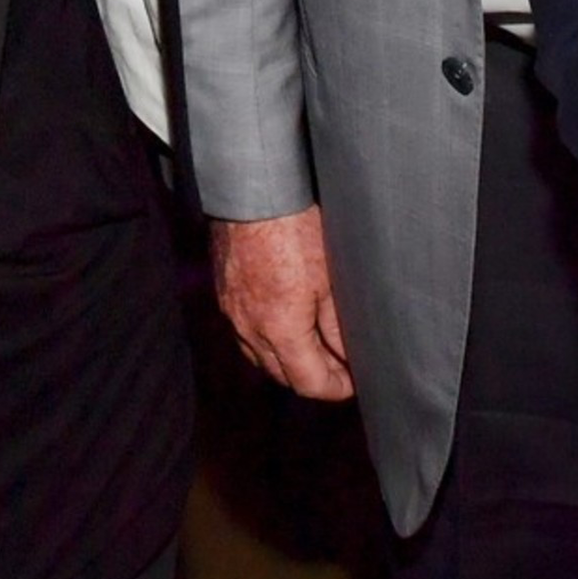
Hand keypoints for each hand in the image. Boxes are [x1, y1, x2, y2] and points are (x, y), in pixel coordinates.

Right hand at [212, 208, 353, 400]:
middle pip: (282, 376)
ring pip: (259, 357)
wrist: (254, 190)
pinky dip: (266, 339)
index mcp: (280, 329)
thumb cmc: (296, 227)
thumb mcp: (331, 278)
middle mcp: (249, 328)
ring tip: (314, 345)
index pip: (309, 383)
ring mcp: (232, 312)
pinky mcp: (223, 294)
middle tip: (339, 366)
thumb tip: (349, 355)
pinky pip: (244, 333)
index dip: (336, 388)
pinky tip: (284, 322)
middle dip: (312, 377)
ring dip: (286, 360)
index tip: (353, 381)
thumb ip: (338, 325)